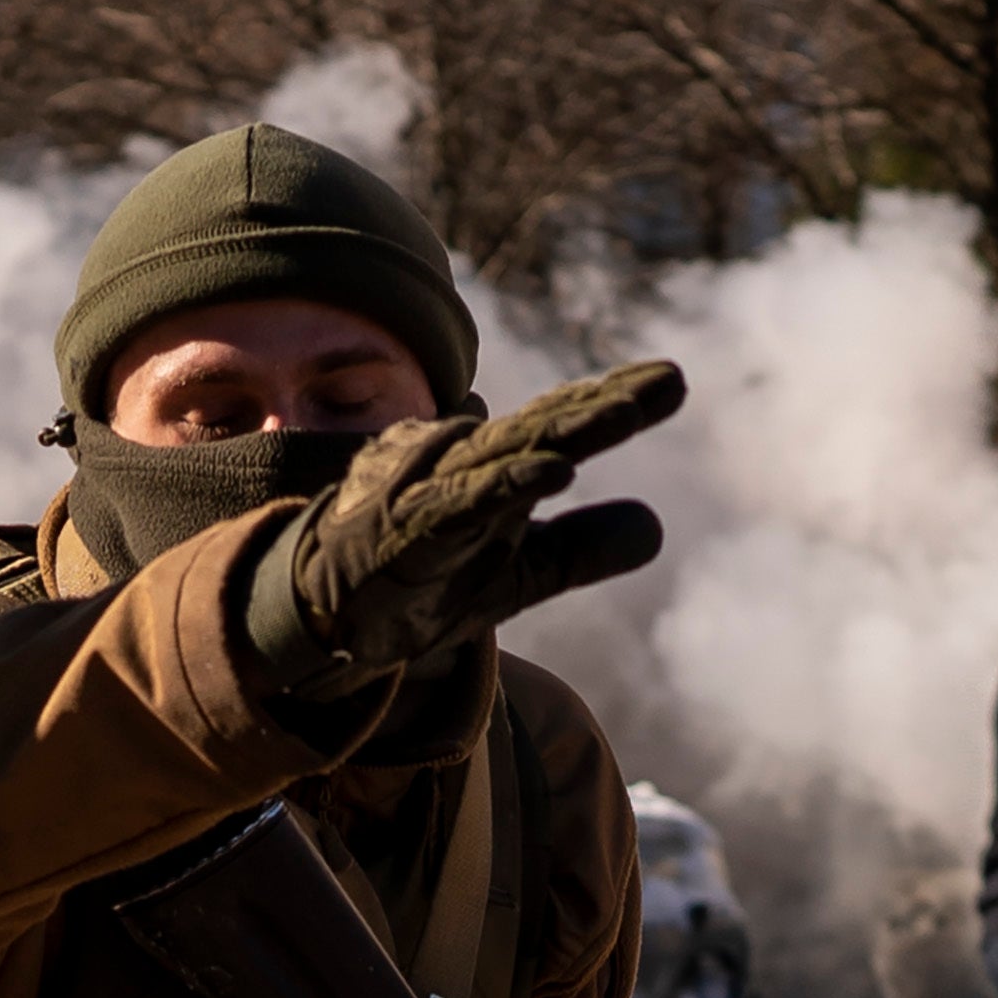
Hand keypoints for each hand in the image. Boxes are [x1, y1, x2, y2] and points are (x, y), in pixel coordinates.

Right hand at [244, 361, 685, 697]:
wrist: (325, 618)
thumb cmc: (418, 580)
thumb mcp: (515, 572)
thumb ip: (579, 550)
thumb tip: (656, 526)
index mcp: (492, 471)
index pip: (560, 427)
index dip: (614, 403)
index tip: (672, 381)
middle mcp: (463, 466)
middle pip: (544, 427)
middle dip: (604, 403)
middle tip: (668, 380)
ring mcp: (431, 491)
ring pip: (507, 452)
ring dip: (567, 430)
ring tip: (624, 410)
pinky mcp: (405, 528)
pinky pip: (462, 501)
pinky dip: (508, 483)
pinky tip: (556, 470)